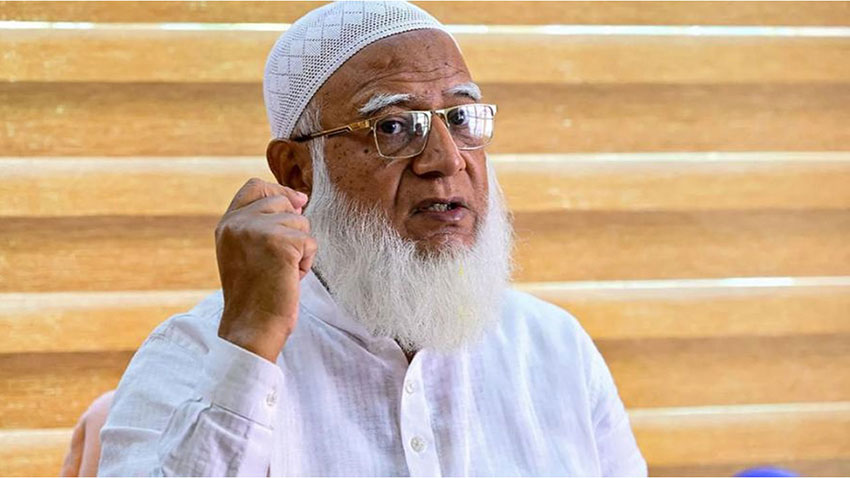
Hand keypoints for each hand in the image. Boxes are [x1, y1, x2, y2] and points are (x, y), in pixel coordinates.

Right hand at [214, 178, 315, 362]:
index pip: (255, 186)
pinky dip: (306, 262)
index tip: (297, 203)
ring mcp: (258, 230)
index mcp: (227, 224)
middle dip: (293, 228)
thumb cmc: (254, 295)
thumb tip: (299, 198)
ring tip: (281, 272)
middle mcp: (238, 223)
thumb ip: (261, 224)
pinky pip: (309, 242)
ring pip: (300, 222)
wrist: (251, 326)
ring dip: (299, 249)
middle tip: (280, 259)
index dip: (279, 191)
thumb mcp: (245, 252)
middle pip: (283, 202)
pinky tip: (289, 278)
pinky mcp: (280, 243)